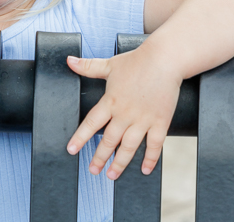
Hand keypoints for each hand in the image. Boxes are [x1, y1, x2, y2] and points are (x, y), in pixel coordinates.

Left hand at [65, 44, 180, 178]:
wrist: (165, 59)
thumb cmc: (137, 61)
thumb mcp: (109, 64)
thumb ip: (88, 66)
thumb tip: (69, 60)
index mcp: (110, 101)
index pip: (91, 123)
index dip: (80, 137)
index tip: (72, 150)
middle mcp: (125, 113)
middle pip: (109, 140)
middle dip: (99, 157)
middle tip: (93, 170)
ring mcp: (143, 119)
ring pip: (129, 146)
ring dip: (120, 163)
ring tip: (112, 175)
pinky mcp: (160, 121)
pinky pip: (155, 145)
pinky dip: (150, 158)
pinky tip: (145, 169)